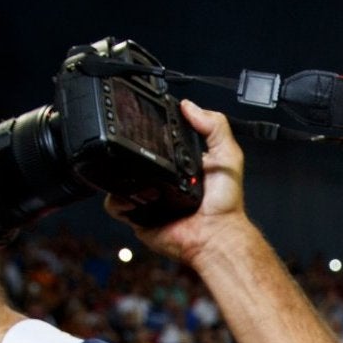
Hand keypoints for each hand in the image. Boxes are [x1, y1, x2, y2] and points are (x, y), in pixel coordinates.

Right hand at [110, 100, 245, 265]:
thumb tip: (189, 106)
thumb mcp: (227, 155)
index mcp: (177, 164)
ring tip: (137, 177)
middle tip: (132, 151)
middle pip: (131, 159)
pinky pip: (115, 205)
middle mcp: (160, 180)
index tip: (141, 124)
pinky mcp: (138, 216)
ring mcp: (147, 198)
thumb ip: (214, 127)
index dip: (146, 133)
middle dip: (126, 152)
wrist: (215, 236)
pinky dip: (117, 199)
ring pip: (118, 180)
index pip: (154, 143)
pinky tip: (131, 196)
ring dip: (120, 175)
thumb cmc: (224, 204)